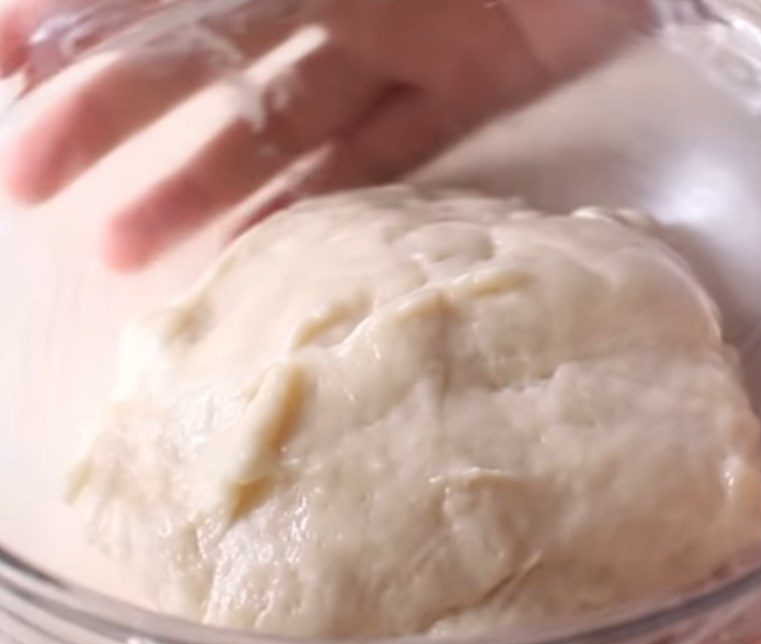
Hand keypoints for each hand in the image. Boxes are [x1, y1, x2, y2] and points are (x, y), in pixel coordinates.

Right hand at [0, 0, 643, 266]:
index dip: (68, 28)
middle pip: (201, 63)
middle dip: (111, 119)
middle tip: (32, 189)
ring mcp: (402, 46)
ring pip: (279, 125)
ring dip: (201, 184)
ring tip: (125, 248)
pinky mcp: (466, 96)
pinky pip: (377, 158)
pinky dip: (317, 203)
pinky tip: (250, 249)